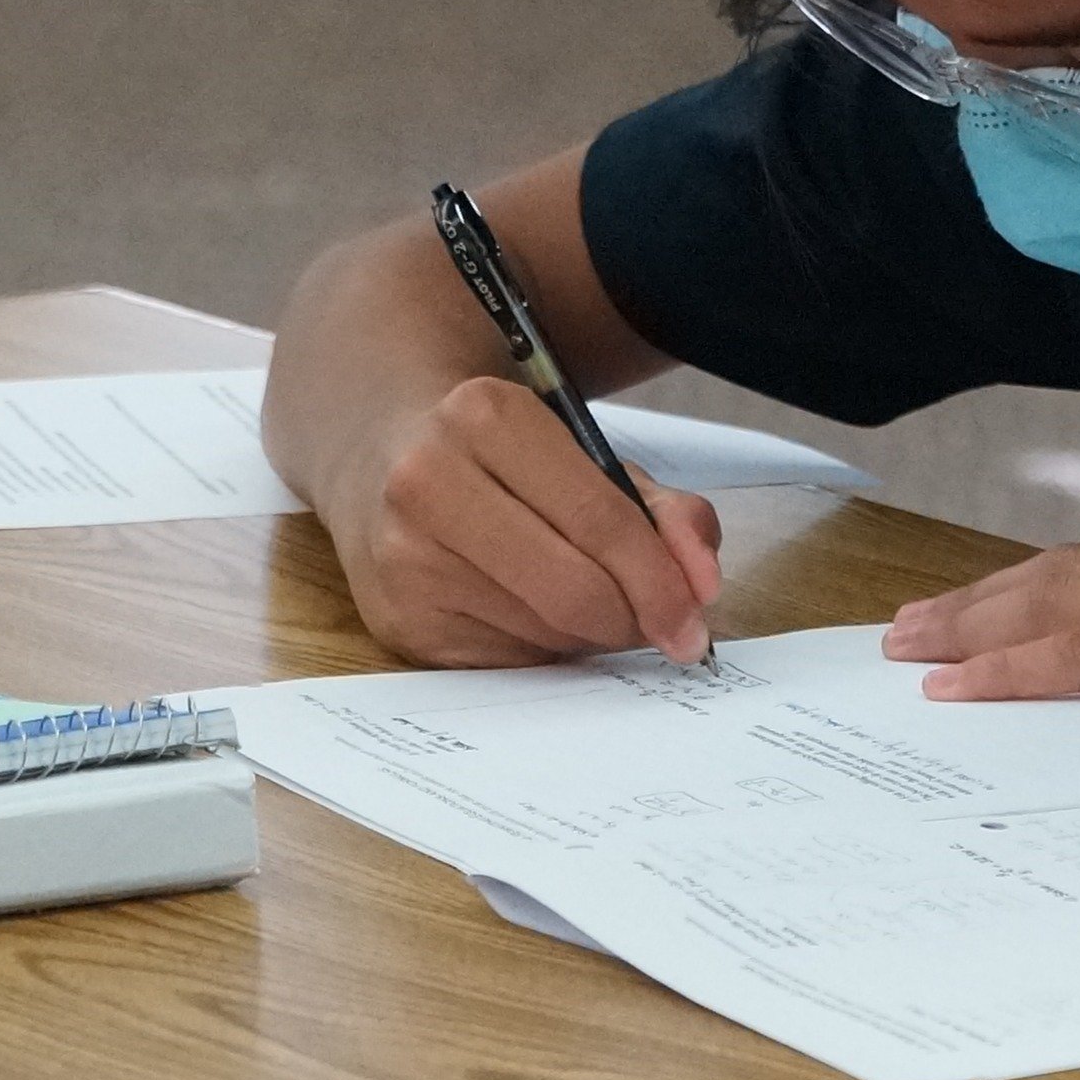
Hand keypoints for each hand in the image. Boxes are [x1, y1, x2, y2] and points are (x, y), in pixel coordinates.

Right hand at [335, 377, 723, 666]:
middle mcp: (427, 483)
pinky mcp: (394, 619)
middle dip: (631, 619)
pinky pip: (504, 661)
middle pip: (572, 590)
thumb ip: (662, 509)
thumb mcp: (584, 453)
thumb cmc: (501, 456)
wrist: (378, 450)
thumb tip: (701, 583)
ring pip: (543, 634)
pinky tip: (527, 609)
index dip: (661, 581)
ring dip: (586, 633)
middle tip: (655, 624)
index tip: (696, 619)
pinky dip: (539, 647)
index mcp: (484, 417)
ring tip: (580, 596)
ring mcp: (403, 557)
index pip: (600, 520)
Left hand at [879, 525, 1079, 713]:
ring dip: (968, 623)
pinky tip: (953, 685)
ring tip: (908, 644)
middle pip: (1060, 576)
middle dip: (985, 598)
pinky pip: (1065, 658)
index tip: (1002, 597)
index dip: (1051, 583)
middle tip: (916, 622)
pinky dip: (1001, 668)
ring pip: (1043, 605)